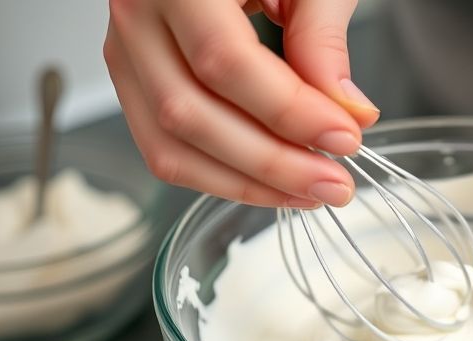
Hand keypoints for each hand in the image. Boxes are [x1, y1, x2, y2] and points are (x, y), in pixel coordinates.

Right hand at [104, 0, 378, 207]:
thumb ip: (322, 36)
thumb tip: (346, 113)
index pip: (225, 62)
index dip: (288, 112)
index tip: (345, 138)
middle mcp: (135, 12)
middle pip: (190, 114)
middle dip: (271, 163)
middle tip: (334, 183)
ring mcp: (127, 49)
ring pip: (169, 143)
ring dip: (245, 182)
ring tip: (308, 190)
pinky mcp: (135, 78)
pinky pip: (164, 146)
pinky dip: (219, 175)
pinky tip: (271, 181)